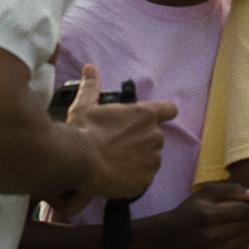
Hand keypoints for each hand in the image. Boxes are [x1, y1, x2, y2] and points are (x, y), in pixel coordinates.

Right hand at [65, 65, 176, 199]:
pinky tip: (116, 177)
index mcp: (145, 114)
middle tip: (117, 147)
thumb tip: (90, 69)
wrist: (78, 160)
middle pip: (155, 137)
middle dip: (140, 141)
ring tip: (114, 163)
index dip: (162, 114)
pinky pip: (143, 178)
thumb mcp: (85, 106)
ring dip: (137, 161)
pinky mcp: (146, 179)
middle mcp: (155, 135)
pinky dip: (133, 179)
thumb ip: (91, 87)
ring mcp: (153, 158)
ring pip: (150, 159)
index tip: (151, 120)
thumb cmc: (83, 131)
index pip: (169, 110)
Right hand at [157, 182, 248, 248]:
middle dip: (244, 220)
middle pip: (248, 225)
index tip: (234, 208)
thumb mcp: (206, 193)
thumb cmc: (190, 211)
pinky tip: (229, 242)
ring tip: (231, 230)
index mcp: (208, 215)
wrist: (169, 237)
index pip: (245, 210)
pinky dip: (240, 248)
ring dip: (243, 234)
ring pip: (248, 240)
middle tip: (233, 219)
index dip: (242, 206)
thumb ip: (232, 189)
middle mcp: (211, 236)